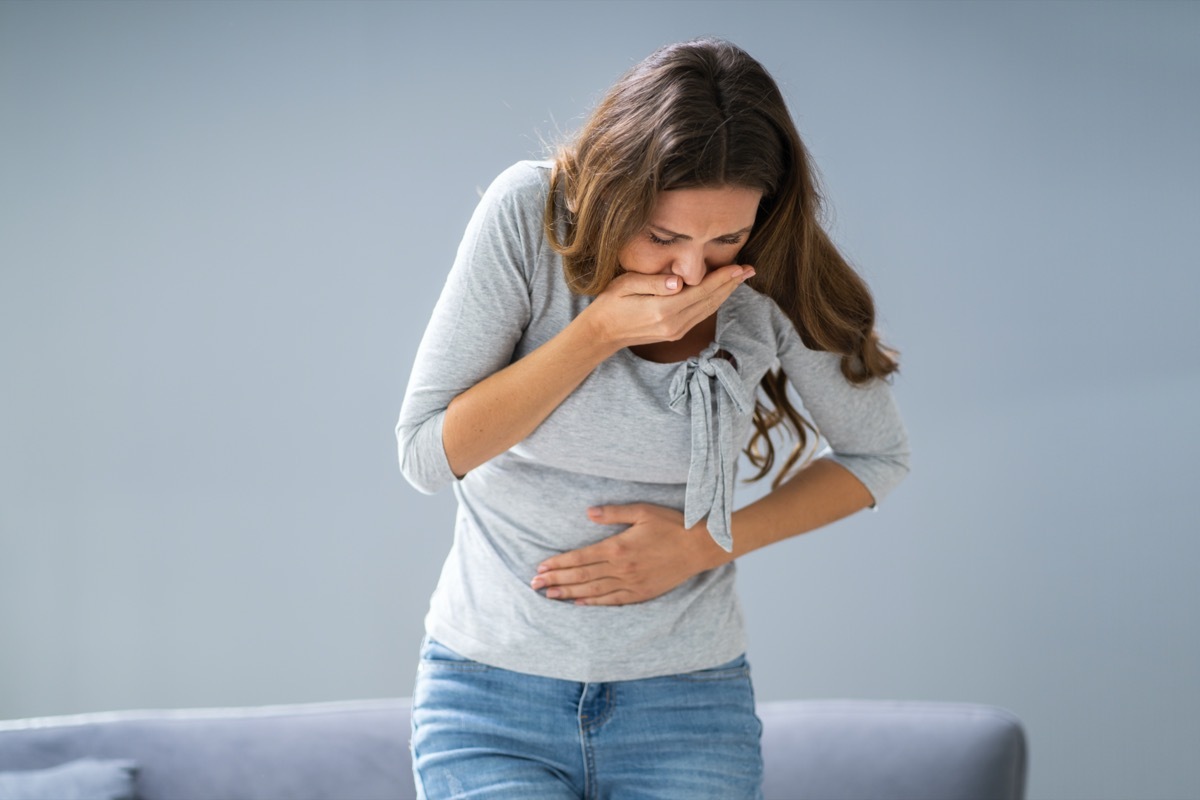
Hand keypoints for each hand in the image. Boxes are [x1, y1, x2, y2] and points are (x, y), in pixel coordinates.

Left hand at [530, 504, 728, 605]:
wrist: (699, 548)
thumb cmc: (672, 525)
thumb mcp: (642, 511)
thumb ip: (613, 513)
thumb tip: (588, 513)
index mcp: (618, 547)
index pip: (580, 558)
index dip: (558, 563)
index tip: (541, 566)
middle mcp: (621, 569)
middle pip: (581, 576)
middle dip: (556, 580)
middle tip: (535, 584)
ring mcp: (631, 584)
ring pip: (593, 591)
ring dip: (568, 593)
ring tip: (549, 595)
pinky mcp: (641, 593)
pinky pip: (612, 601)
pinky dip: (593, 603)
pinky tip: (578, 603)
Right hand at [581, 264, 753, 351]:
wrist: (601, 334)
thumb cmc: (610, 303)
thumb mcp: (626, 285)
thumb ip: (653, 282)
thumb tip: (678, 281)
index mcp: (663, 309)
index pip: (701, 290)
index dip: (723, 278)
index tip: (741, 266)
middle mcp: (674, 323)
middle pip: (711, 301)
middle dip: (732, 284)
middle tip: (750, 269)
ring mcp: (676, 331)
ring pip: (709, 310)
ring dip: (726, 294)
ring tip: (741, 279)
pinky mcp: (675, 333)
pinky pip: (701, 315)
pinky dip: (714, 302)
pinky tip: (721, 292)